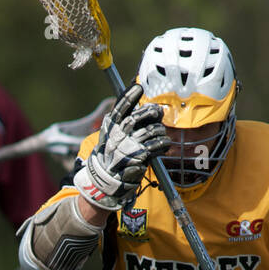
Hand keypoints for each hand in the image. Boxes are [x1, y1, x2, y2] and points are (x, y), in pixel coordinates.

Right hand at [73, 83, 169, 211]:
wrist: (104, 182)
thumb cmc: (111, 156)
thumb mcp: (110, 137)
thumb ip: (121, 123)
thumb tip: (139, 107)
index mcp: (110, 129)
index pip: (119, 110)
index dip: (129, 97)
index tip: (138, 88)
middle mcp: (117, 137)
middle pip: (136, 118)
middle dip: (151, 113)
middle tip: (158, 112)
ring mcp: (127, 149)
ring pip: (150, 132)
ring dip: (159, 131)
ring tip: (161, 134)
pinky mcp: (137, 160)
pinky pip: (155, 148)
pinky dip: (162, 145)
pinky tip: (164, 145)